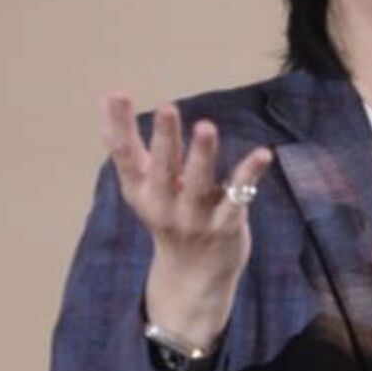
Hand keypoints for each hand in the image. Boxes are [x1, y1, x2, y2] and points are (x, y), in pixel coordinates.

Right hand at [100, 94, 273, 348]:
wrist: (191, 276)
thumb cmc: (167, 215)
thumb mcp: (142, 184)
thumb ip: (128, 143)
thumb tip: (108, 96)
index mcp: (141, 191)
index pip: (124, 155)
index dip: (119, 125)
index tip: (116, 94)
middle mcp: (164, 204)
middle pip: (162, 169)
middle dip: (164, 139)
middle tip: (166, 108)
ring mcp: (195, 217)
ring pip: (198, 183)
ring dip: (202, 154)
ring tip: (205, 127)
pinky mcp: (226, 226)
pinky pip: (237, 198)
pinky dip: (249, 175)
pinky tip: (263, 153)